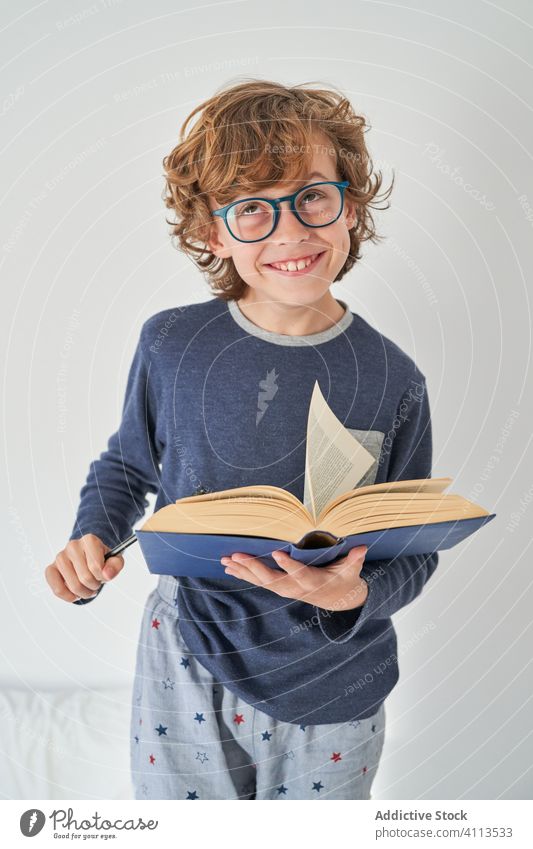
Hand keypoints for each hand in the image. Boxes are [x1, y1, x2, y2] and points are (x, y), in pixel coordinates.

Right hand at [45, 534, 124, 602]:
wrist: (87, 558)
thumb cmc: (101, 560)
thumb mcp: (115, 560)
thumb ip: (116, 565)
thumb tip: (106, 574)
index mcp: (89, 540)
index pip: (96, 567)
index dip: (102, 577)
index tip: (103, 574)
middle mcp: (72, 545)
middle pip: (85, 578)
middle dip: (94, 586)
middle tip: (96, 583)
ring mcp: (60, 557)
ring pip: (72, 585)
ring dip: (83, 593)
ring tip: (87, 588)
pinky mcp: (51, 568)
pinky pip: (57, 589)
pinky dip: (68, 597)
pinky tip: (75, 595)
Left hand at [220, 545, 368, 611]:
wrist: (337, 600)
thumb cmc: (344, 579)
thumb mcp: (352, 571)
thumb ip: (354, 560)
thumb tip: (362, 548)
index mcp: (314, 582)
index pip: (300, 574)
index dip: (288, 565)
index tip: (277, 553)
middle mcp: (296, 588)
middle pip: (272, 580)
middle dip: (253, 568)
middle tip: (236, 556)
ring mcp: (286, 590)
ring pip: (261, 582)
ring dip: (243, 571)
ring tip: (226, 560)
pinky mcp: (279, 588)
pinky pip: (259, 582)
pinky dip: (244, 575)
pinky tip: (229, 567)